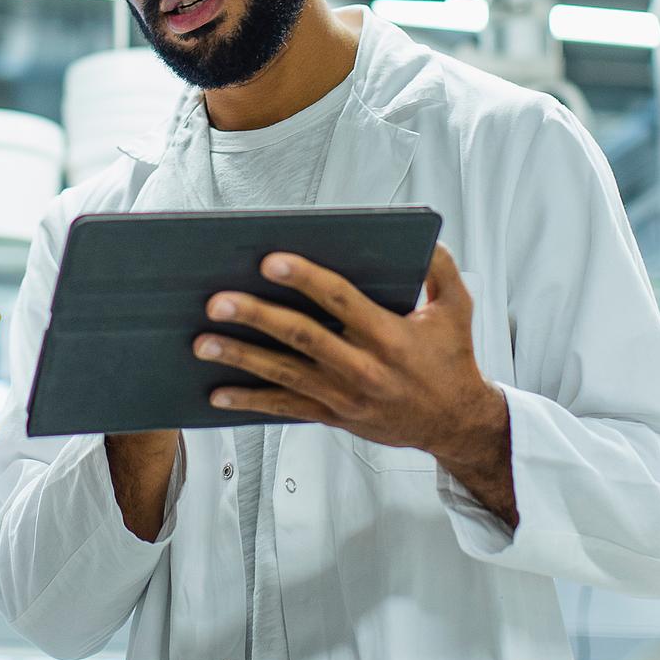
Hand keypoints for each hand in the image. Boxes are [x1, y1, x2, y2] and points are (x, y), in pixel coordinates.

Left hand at [193, 246, 516, 523]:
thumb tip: (422, 236)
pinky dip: (249, 401)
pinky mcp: (334, 415)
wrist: (455, 423)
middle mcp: (363, 367)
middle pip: (300, 337)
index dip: (305, 278)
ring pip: (284, 374)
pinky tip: (216, 392)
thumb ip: (440, 268)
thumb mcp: (458, 307)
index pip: (340, 300)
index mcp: (390, 335)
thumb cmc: (452, 358)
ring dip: (240, 358)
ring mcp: (345, 396)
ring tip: (201, 342)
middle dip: (255, 317)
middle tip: (216, 301)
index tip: (270, 260)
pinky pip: (285, 408)